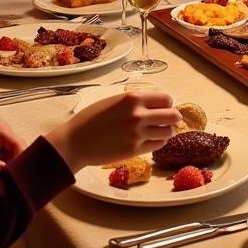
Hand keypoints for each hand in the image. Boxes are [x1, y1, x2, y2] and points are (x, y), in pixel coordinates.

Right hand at [46, 91, 182, 173]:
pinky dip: (157, 142)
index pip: (166, 98)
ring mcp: (138, 133)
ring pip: (168, 132)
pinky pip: (158, 145)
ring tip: (156, 131)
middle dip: (172, 117)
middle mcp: (138, 114)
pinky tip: (148, 140)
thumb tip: (156, 104)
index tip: (164, 107)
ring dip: (165, 131)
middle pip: (173, 115)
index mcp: (133, 98)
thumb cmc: (91, 119)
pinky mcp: (135, 150)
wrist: (75, 142)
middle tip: (166, 120)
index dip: (167, 103)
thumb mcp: (114, 100)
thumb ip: (135, 101)